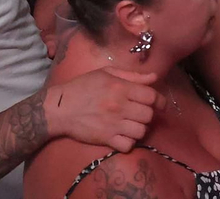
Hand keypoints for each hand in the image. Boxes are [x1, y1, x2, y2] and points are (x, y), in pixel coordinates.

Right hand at [43, 68, 159, 151]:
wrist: (60, 108)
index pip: (151, 96)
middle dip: (148, 114)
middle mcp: (119, 106)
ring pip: (141, 131)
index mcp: (120, 88)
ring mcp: (113, 124)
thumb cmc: (83, 86)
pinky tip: (124, 135)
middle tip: (140, 112)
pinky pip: (128, 145)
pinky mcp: (106, 139)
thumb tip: (154, 77)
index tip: (158, 103)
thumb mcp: (106, 73)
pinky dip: (129, 142)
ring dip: (140, 128)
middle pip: (149, 115)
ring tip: (132, 124)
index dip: (159, 100)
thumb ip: (132, 75)